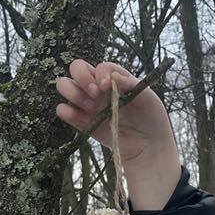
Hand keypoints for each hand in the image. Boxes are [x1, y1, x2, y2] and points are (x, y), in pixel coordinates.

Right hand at [55, 59, 175, 164]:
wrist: (148, 147)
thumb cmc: (151, 119)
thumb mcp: (148, 98)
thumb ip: (130, 84)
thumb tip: (112, 76)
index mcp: (114, 78)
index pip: (99, 66)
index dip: (100, 74)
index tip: (107, 87)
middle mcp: (98, 87)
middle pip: (76, 68)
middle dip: (81, 78)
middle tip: (95, 94)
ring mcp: (88, 104)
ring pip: (65, 85)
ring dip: (73, 93)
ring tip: (90, 107)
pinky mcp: (82, 121)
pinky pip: (63, 110)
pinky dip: (66, 111)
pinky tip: (81, 117)